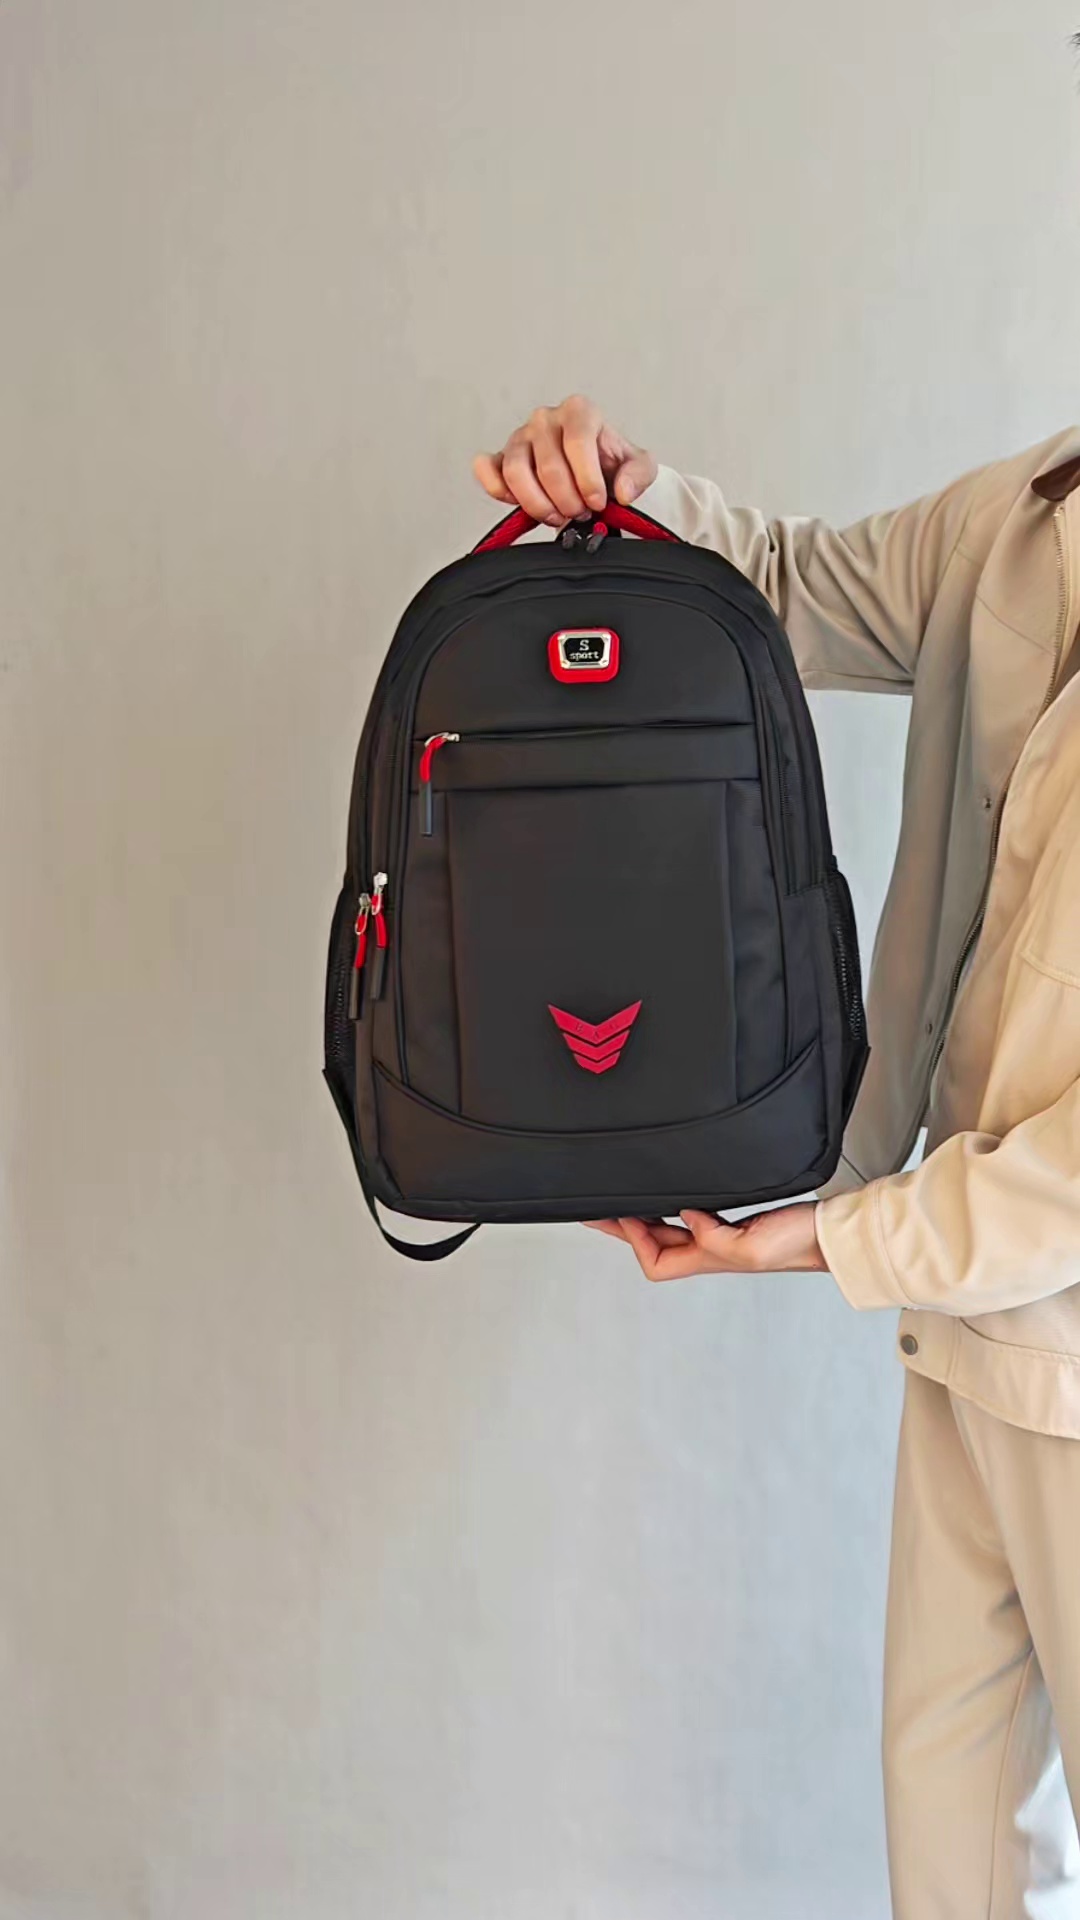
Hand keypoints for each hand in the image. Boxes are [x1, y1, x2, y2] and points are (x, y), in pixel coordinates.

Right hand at [474, 395, 657, 527]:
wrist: (591, 471)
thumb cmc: (609, 464)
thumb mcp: (638, 465)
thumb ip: (638, 475)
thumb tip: (623, 491)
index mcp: (579, 411)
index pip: (577, 442)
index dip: (587, 479)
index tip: (596, 502)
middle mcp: (546, 419)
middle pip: (549, 466)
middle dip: (567, 500)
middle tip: (580, 513)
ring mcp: (520, 437)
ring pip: (516, 473)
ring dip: (538, 504)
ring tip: (557, 514)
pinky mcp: (501, 457)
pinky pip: (487, 469)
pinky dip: (498, 490)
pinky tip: (519, 504)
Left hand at [583, 1203, 826, 1282]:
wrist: (827, 1231)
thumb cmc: (798, 1243)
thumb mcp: (753, 1247)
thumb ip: (715, 1238)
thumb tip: (686, 1218)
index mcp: (709, 1260)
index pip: (654, 1262)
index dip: (635, 1240)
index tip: (625, 1214)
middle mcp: (709, 1250)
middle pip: (652, 1245)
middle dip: (621, 1228)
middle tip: (594, 1212)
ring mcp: (719, 1236)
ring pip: (666, 1230)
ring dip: (640, 1218)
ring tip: (617, 1203)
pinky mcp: (731, 1220)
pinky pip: (688, 1216)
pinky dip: (668, 1207)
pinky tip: (665, 1195)